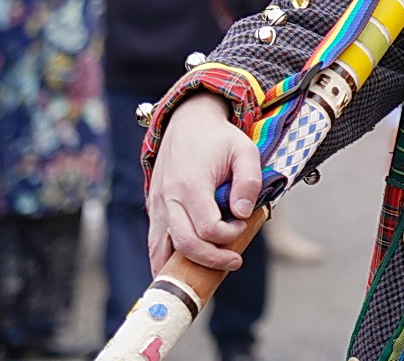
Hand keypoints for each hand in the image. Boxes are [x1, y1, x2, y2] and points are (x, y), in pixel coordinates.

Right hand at [147, 93, 261, 273]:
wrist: (188, 121)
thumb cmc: (220, 138)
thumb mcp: (245, 150)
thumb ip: (249, 181)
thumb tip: (242, 214)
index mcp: (191, 184)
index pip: (208, 227)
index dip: (228, 235)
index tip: (241, 224)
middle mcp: (169, 197)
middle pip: (185, 243)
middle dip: (211, 259)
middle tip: (233, 261)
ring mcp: (158, 204)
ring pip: (161, 249)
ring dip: (181, 269)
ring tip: (201, 282)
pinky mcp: (154, 208)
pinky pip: (154, 242)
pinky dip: (162, 261)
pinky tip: (173, 276)